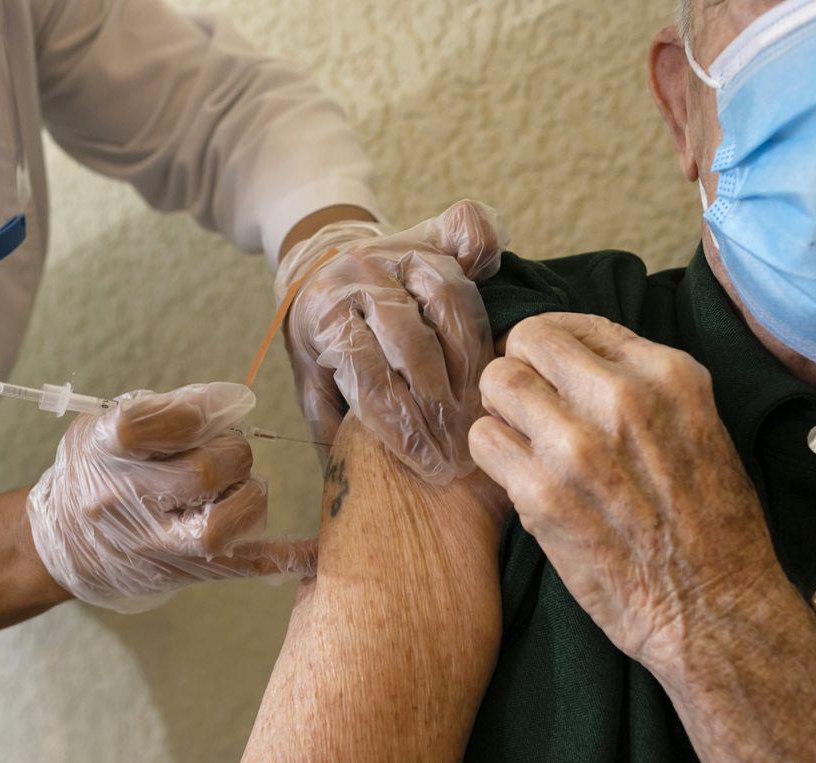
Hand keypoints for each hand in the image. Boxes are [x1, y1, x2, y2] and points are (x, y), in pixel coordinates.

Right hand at [27, 382, 314, 612]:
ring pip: (221, 527)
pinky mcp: (183, 573)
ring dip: (249, 496)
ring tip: (239, 487)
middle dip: (233, 454)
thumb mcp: (109, 425)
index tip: (218, 410)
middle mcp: (123, 502)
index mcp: (101, 451)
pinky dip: (284, 558)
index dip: (198, 412)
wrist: (64, 541)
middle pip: (202, 473)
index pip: (147, 425)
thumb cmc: (100, 468)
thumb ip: (168, 410)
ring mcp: (153, 545)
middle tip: (228, 453)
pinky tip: (315, 551)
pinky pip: (242, 567)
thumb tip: (235, 403)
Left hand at [279, 200, 508, 484]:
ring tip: (484, 413)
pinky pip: (468, 235)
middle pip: (411, 341)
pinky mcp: (432, 232)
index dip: (400, 424)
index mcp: (323, 312)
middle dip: (441, 404)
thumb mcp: (312, 380)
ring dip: (472, 362)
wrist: (323, 266)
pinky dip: (487, 260)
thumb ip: (329, 422)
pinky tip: (504, 305)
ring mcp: (398, 249)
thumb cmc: (326, 340)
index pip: (366, 371)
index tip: (428, 465)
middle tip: (463, 451)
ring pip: (448, 300)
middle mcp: (360, 274)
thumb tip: (353, 478)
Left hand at [468, 313, 783, 667]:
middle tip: (529, 405)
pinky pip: (483, 441)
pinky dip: (492, 455)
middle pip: (526, 341)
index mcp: (667, 375)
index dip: (552, 347)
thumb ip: (641, 384)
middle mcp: (621, 398)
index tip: (550, 371)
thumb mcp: (699, 426)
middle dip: (521, 368)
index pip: (576, 324)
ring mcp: (576, 445)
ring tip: (523, 440)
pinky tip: (519, 476)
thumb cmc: (710, 523)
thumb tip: (575, 361)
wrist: (713, 607)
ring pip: (496, 383)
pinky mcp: (541, 494)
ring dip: (502, 410)